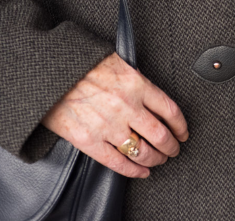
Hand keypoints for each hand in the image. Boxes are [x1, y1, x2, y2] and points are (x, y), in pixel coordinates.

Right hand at [42, 53, 188, 178]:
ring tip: (158, 161)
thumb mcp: (120, 63)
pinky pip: (116, 162)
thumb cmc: (84, 63)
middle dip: (171, 147)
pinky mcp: (89, 140)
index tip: (183, 133)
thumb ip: (138, 82)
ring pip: (142, 151)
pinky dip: (132, 170)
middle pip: (160, 135)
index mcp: (137, 84)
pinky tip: (140, 172)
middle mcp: (126, 106)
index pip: (170, 111)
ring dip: (155, 159)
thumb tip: (153, 99)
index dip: (180, 126)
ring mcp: (108, 125)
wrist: (52, 71)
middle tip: (173, 150)